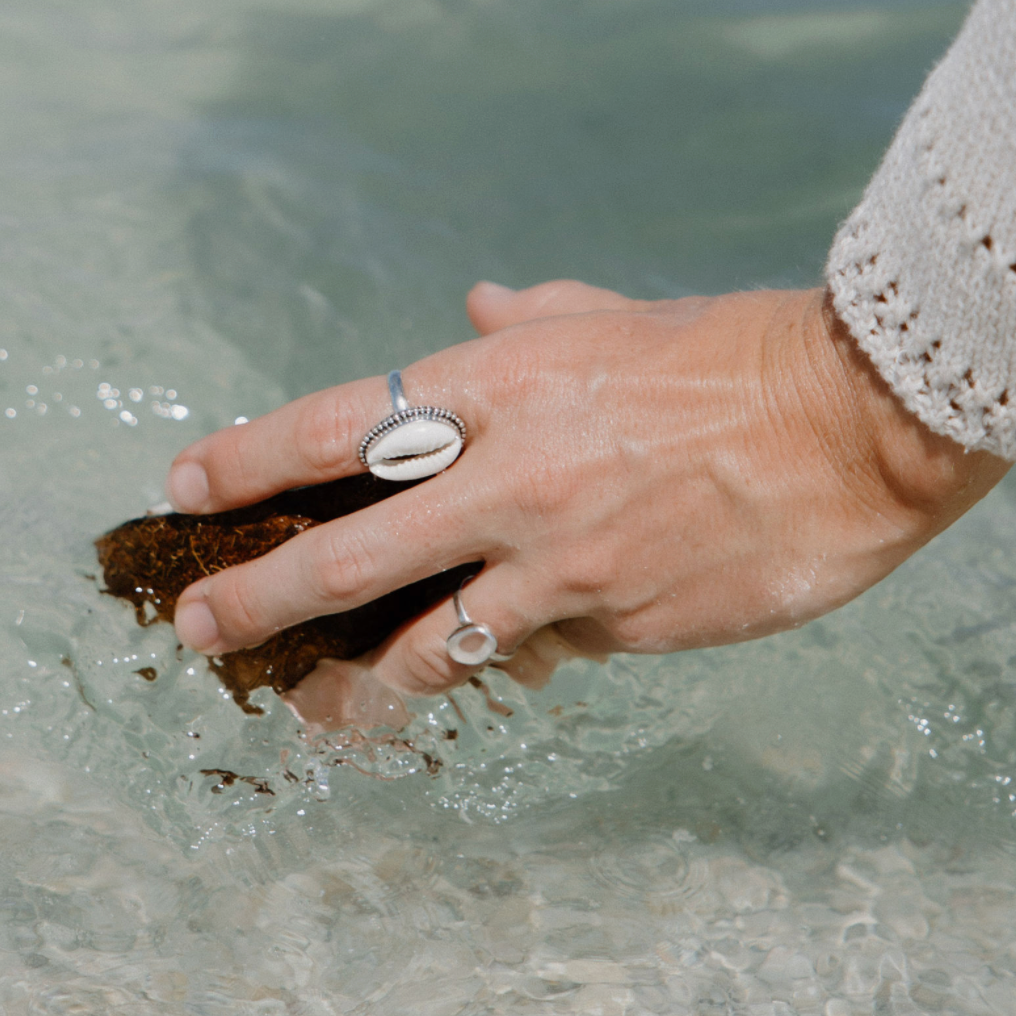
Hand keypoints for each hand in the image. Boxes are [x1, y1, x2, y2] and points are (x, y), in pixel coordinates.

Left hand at [167, 281, 1008, 694]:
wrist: (850, 424)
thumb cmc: (732, 357)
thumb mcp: (614, 319)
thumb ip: (530, 317)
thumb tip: (472, 305)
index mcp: (506, 385)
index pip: (343, 424)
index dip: (251, 457)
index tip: (188, 482)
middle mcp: (517, 479)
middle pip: (353, 551)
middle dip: (261, 595)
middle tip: (200, 623)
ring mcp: (566, 564)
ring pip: (432, 644)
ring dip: (361, 681)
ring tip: (312, 706)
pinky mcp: (619, 626)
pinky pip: (536, 658)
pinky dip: (501, 663)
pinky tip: (482, 671)